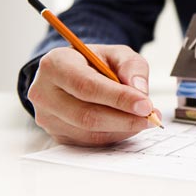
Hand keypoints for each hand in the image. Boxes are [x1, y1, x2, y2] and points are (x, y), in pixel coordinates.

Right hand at [28, 45, 160, 146]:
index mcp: (55, 65)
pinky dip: (115, 135)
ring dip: (123, 129)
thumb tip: (140, 92)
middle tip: (151, 117)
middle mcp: (44, 93)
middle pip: (87, 115)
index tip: (146, 105)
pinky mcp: (57, 134)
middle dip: (125, 119)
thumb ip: (132, 67)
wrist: (74, 73)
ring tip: (144, 119)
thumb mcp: (117, 54)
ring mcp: (48, 117)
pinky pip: (89, 142)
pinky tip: (128, 125)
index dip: (118, 98)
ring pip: (89, 132)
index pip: (87, 86)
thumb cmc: (95, 62)